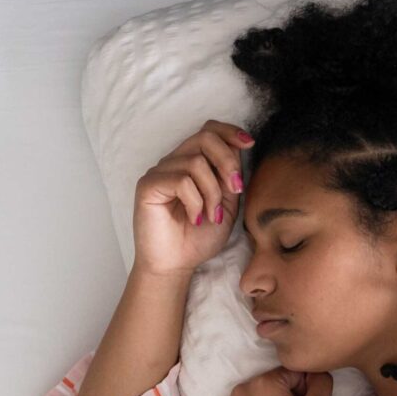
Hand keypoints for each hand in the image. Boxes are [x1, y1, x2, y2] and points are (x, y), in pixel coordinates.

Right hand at [132, 119, 254, 277]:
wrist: (177, 265)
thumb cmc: (200, 238)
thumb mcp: (227, 205)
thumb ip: (231, 177)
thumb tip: (240, 147)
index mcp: (193, 163)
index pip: (209, 130)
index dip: (230, 132)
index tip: (249, 143)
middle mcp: (174, 162)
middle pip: (204, 138)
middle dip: (227, 162)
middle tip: (235, 190)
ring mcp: (159, 172)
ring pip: (196, 163)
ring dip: (213, 192)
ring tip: (211, 216)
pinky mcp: (147, 185)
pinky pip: (181, 180)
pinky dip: (196, 202)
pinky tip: (194, 219)